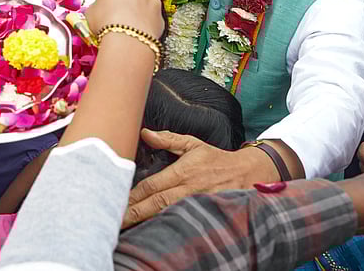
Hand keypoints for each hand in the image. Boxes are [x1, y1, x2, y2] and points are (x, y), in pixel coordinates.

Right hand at [88, 0, 164, 38]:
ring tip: (122, 23)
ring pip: (141, 1)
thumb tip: (98, 9)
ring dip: (133, 9)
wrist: (127, 43)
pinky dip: (142, 22)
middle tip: (110, 8)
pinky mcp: (160, 17)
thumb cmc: (108, 22)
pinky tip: (132, 31)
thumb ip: (98, 4)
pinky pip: (149, 17)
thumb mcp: (91, 10)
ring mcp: (153, 0)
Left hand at [122, 130, 271, 227]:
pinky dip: (166, 226)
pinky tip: (151, 231)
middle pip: (156, 204)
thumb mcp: (192, 144)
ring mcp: (197, 203)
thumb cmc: (215, 158)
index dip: (133, 194)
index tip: (116, 199)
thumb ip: (168, 139)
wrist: (248, 173)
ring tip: (126, 226)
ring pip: (168, 214)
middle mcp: (189, 189)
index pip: (153, 185)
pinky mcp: (205, 212)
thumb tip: (144, 133)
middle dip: (134, 213)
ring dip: (146, 222)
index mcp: (183, 171)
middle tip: (115, 219)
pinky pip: (182, 221)